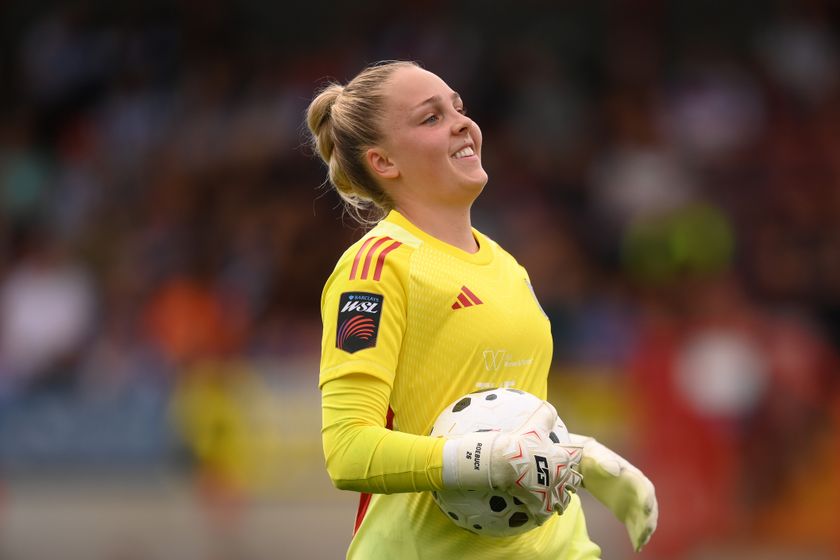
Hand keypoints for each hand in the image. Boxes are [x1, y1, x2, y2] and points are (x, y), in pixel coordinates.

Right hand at [442, 400, 582, 517]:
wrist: (504, 461)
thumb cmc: (521, 443)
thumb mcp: (535, 424)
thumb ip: (545, 413)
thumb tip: (548, 404)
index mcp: (562, 458)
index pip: (576, 456)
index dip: (573, 456)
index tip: (571, 456)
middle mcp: (560, 476)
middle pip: (573, 481)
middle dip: (571, 480)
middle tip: (566, 480)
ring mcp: (550, 492)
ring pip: (563, 500)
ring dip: (561, 499)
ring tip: (558, 501)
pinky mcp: (539, 505)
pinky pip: (544, 514)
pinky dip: (542, 514)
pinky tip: (539, 513)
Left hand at [570, 433, 657, 551]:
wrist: (587, 464)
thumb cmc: (594, 458)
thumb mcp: (597, 457)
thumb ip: (606, 463)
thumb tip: (615, 469)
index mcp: (634, 476)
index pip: (645, 489)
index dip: (647, 499)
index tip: (647, 509)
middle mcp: (637, 491)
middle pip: (648, 507)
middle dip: (649, 519)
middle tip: (646, 532)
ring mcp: (632, 501)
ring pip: (643, 518)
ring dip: (644, 530)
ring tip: (641, 543)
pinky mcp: (624, 510)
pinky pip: (633, 524)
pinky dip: (636, 535)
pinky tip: (636, 547)